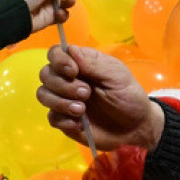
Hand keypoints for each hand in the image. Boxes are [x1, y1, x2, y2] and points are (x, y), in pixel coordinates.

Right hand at [37, 44, 164, 150]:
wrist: (135, 128)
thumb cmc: (128, 97)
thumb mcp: (117, 76)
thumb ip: (93, 63)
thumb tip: (70, 50)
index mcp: (81, 64)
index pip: (56, 53)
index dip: (59, 60)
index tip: (74, 71)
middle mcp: (69, 80)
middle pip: (46, 74)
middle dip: (63, 84)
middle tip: (86, 93)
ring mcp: (65, 100)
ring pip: (43, 95)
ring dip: (61, 102)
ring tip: (83, 110)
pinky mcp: (65, 121)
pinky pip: (52, 118)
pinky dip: (63, 120)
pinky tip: (79, 124)